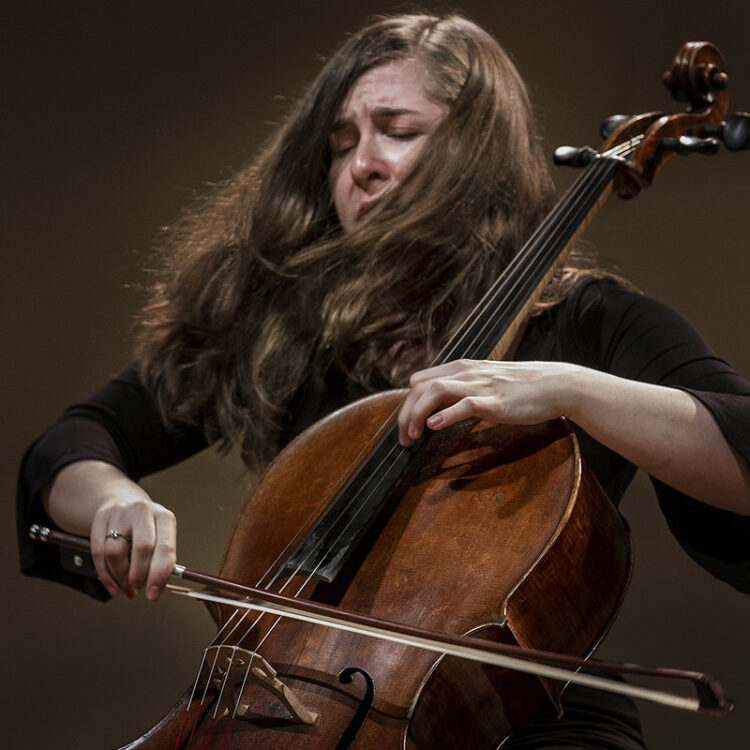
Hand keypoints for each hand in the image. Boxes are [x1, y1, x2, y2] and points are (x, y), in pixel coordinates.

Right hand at [89, 486, 175, 600]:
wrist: (122, 501)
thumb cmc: (146, 526)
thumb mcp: (160, 536)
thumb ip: (161, 560)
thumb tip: (157, 587)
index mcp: (164, 517)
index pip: (165, 547)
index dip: (159, 574)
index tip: (154, 593)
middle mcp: (143, 511)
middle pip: (142, 548)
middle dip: (139, 576)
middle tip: (138, 589)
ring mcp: (120, 513)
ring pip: (115, 552)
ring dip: (120, 578)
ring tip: (126, 588)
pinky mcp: (100, 519)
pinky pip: (98, 553)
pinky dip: (105, 575)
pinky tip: (113, 585)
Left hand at [398, 359, 578, 446]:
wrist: (556, 384)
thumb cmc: (521, 387)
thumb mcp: (485, 382)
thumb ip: (463, 390)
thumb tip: (441, 408)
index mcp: (461, 368)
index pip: (420, 380)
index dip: (407, 404)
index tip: (406, 427)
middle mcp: (466, 372)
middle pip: (420, 386)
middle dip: (405, 413)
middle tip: (404, 439)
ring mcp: (480, 385)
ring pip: (436, 390)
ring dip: (417, 413)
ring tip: (413, 436)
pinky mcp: (495, 400)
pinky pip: (465, 404)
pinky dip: (446, 414)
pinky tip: (434, 425)